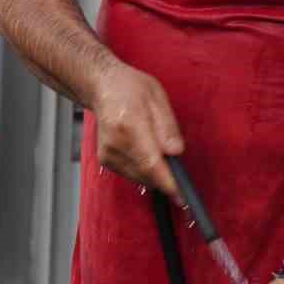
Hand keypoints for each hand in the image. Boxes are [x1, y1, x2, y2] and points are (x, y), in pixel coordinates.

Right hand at [88, 60, 182, 198]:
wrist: (101, 87)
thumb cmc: (129, 87)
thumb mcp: (157, 98)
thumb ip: (168, 127)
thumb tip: (176, 152)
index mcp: (129, 124)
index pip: (151, 162)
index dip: (168, 182)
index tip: (182, 196)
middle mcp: (115, 143)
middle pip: (146, 174)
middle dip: (166, 177)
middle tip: (178, 170)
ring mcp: (107, 153)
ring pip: (139, 177)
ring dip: (155, 173)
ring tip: (157, 148)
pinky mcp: (105, 160)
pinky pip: (131, 174)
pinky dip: (144, 169)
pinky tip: (145, 151)